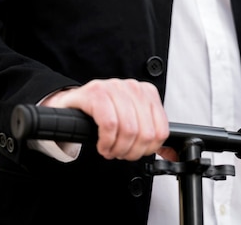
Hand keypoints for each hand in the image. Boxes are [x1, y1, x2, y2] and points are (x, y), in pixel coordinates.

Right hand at [41, 78, 169, 160]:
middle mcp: (134, 88)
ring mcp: (115, 88)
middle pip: (145, 133)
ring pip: (129, 130)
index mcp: (148, 93)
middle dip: (132, 152)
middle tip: (120, 154)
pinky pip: (110, 124)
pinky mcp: (96, 93)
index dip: (148, 149)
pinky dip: (107, 141)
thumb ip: (150, 131)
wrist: (72, 104)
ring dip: (118, 149)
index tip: (136, 153)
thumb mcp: (132, 119)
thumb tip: (168, 153)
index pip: (161, 130)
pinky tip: (102, 145)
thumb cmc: (104, 113)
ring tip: (110, 150)